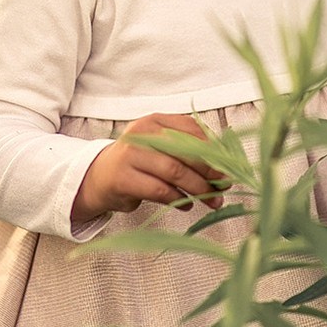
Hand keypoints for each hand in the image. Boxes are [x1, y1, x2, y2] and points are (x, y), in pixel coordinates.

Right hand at [71, 113, 224, 221]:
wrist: (98, 178)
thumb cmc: (138, 163)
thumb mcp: (159, 147)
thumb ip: (187, 150)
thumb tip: (225, 166)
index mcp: (155, 121)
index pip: (192, 129)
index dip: (214, 148)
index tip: (229, 166)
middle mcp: (142, 134)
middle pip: (186, 150)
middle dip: (210, 170)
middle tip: (224, 185)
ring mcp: (130, 155)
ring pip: (175, 171)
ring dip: (198, 188)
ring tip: (212, 200)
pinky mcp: (123, 179)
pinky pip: (160, 191)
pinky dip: (179, 200)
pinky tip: (186, 205)